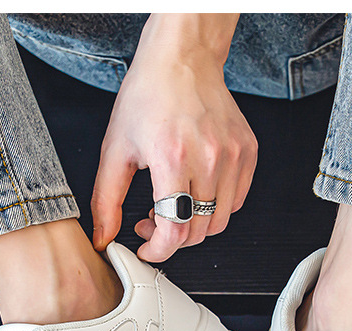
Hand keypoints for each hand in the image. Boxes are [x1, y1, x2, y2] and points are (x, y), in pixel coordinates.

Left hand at [91, 14, 257, 261]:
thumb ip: (106, 201)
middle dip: (171, 237)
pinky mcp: (248, 153)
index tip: (147, 249)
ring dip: (193, 225)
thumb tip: (103, 238)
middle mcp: (209, 158)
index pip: (174, 230)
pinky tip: (194, 190)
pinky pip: (235, 202)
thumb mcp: (115, 149)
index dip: (158, 251)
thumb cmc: (149, 95)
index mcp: (172, 157)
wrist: (182, 59)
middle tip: (151, 220)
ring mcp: (233, 156)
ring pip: (219, 222)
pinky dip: (214, 207)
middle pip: (196, 231)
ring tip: (173, 204)